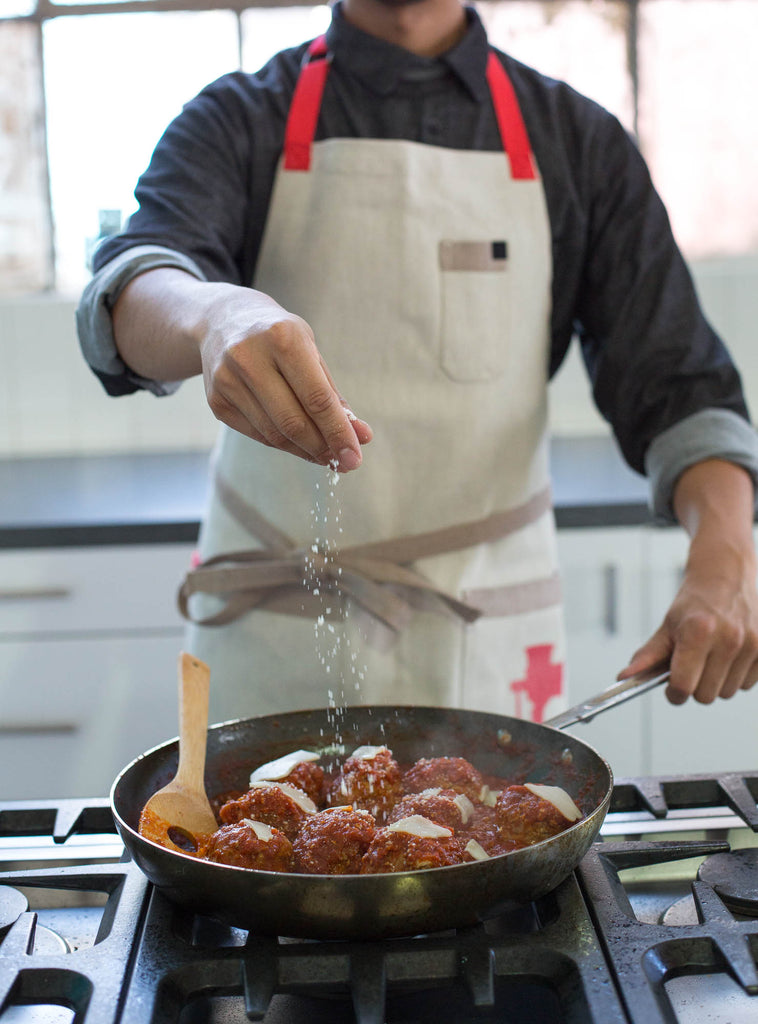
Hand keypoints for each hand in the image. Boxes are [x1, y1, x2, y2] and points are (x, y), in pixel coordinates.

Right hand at [199, 284, 371, 471]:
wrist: (223, 320)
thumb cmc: (278, 337)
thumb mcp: (310, 352)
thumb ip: (333, 396)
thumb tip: (361, 436)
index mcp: (282, 337)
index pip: (316, 398)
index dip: (338, 432)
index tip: (355, 457)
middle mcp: (250, 357)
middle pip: (292, 422)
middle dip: (323, 448)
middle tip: (344, 462)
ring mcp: (227, 380)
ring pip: (273, 434)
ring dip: (304, 450)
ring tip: (325, 454)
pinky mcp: (216, 400)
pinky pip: (257, 434)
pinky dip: (282, 444)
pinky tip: (298, 443)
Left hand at [618, 547, 757, 703]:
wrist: (727, 575)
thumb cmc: (695, 602)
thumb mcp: (667, 625)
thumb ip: (647, 655)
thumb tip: (624, 677)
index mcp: (699, 632)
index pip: (684, 686)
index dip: (674, 693)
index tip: (672, 687)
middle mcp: (729, 639)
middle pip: (706, 696)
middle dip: (694, 686)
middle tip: (691, 666)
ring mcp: (752, 645)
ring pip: (727, 693)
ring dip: (716, 682)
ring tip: (711, 656)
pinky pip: (747, 685)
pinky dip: (735, 676)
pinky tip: (728, 656)